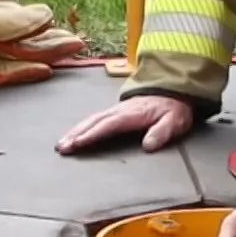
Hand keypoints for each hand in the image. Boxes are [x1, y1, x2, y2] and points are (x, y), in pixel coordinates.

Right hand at [54, 95, 193, 153]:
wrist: (173, 89)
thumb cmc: (173, 108)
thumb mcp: (174, 121)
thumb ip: (161, 132)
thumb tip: (148, 145)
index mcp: (132, 115)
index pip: (109, 125)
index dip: (92, 134)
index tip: (77, 143)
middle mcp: (120, 111)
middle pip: (94, 122)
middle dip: (76, 134)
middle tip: (61, 147)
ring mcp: (116, 110)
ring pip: (91, 120)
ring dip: (75, 131)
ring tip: (61, 143)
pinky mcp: (115, 111)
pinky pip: (94, 118)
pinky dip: (81, 126)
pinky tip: (74, 134)